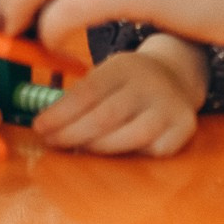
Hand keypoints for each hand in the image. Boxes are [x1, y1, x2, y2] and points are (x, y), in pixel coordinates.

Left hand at [34, 36, 206, 156]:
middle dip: (72, 134)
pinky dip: (131, 157)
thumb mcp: (107, 74)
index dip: (60, 113)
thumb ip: (81, 95)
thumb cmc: (128, 83)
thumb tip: (45, 124)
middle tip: (52, 142)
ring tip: (78, 150)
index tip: (40, 127)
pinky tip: (115, 156)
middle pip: (106, 116)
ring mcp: (169, 106)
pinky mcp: (184, 127)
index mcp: (124, 66)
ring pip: (130, 137)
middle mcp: (149, 84)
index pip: (88, 91)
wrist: (176, 76)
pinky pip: (153, 151)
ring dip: (98, 148)